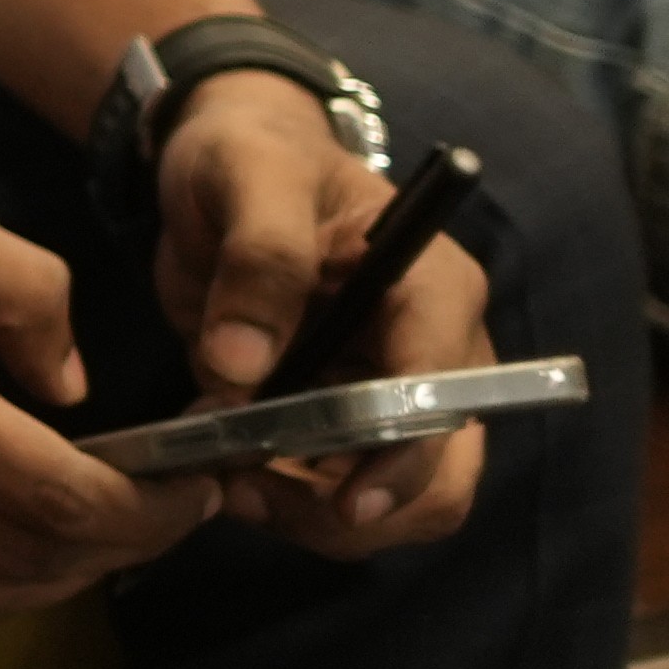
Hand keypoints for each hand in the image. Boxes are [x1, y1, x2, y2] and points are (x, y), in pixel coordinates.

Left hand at [154, 84, 494, 560]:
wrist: (224, 165)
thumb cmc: (251, 155)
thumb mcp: (248, 175)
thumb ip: (257, 257)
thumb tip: (240, 368)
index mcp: (433, 287)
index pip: (444, 390)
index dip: (406, 455)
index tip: (349, 503)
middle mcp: (434, 350)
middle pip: (442, 472)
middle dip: (356, 508)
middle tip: (250, 495)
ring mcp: (392, 391)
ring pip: (396, 498)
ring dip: (314, 514)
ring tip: (227, 483)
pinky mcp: (343, 417)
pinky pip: (337, 490)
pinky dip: (289, 502)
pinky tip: (227, 475)